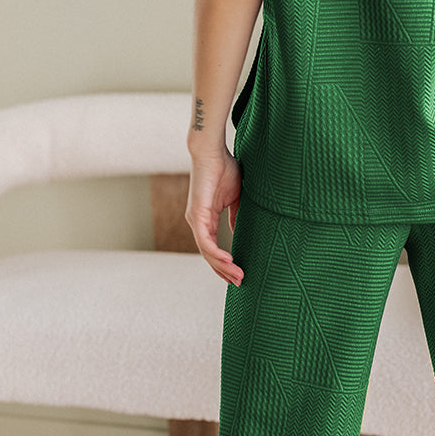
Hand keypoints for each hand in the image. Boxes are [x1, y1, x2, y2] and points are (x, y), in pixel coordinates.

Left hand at [185, 147, 244, 285]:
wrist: (213, 152)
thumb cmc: (224, 169)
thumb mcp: (234, 198)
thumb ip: (235, 216)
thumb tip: (237, 231)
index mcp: (205, 218)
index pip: (212, 247)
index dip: (224, 262)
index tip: (237, 273)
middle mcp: (197, 222)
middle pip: (209, 254)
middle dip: (224, 271)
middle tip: (239, 282)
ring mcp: (195, 219)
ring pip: (207, 251)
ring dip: (222, 266)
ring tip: (237, 276)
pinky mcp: (197, 214)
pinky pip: (206, 241)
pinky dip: (216, 253)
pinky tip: (229, 262)